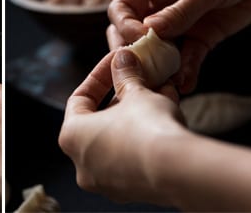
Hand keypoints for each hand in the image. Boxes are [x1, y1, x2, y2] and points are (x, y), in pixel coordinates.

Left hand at [59, 48, 186, 205]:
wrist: (179, 171)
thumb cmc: (147, 129)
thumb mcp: (136, 93)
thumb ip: (126, 74)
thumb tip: (123, 58)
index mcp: (71, 136)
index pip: (79, 99)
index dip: (100, 76)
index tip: (117, 63)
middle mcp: (82, 163)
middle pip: (100, 120)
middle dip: (124, 96)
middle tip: (141, 78)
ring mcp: (105, 181)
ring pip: (120, 138)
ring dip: (139, 113)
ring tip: (162, 92)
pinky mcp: (131, 191)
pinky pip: (135, 157)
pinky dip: (147, 136)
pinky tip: (169, 115)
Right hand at [107, 0, 250, 91]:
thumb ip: (181, 10)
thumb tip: (150, 32)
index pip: (122, 7)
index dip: (126, 25)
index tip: (142, 39)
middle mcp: (160, 1)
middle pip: (131, 31)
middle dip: (136, 51)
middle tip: (146, 67)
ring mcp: (179, 21)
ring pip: (157, 49)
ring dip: (160, 66)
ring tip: (167, 82)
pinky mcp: (200, 35)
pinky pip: (186, 56)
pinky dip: (185, 70)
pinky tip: (186, 83)